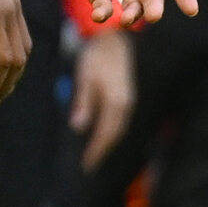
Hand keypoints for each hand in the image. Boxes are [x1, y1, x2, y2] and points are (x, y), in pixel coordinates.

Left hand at [68, 23, 134, 157]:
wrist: (114, 41)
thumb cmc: (97, 58)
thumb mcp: (86, 79)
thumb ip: (84, 103)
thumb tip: (79, 127)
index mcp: (117, 102)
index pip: (106, 133)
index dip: (97, 150)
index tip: (87, 164)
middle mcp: (126, 104)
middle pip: (115, 134)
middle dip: (102, 150)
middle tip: (89, 166)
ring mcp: (128, 101)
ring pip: (118, 128)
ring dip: (107, 143)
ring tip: (94, 155)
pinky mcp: (126, 97)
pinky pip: (118, 120)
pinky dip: (110, 131)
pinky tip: (101, 136)